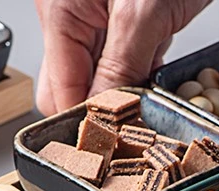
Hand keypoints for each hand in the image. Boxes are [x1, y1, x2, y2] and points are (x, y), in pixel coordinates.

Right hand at [35, 0, 211, 115]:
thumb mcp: (143, 13)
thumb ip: (120, 67)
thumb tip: (103, 114)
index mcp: (60, 11)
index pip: (59, 92)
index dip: (86, 125)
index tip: (113, 148)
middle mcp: (70, 17)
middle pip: (73, 89)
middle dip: (105, 111)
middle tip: (136, 128)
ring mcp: (96, 19)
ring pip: (101, 79)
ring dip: (127, 94)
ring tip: (152, 97)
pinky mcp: (124, 19)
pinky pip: (124, 61)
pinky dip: (142, 73)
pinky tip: (159, 71)